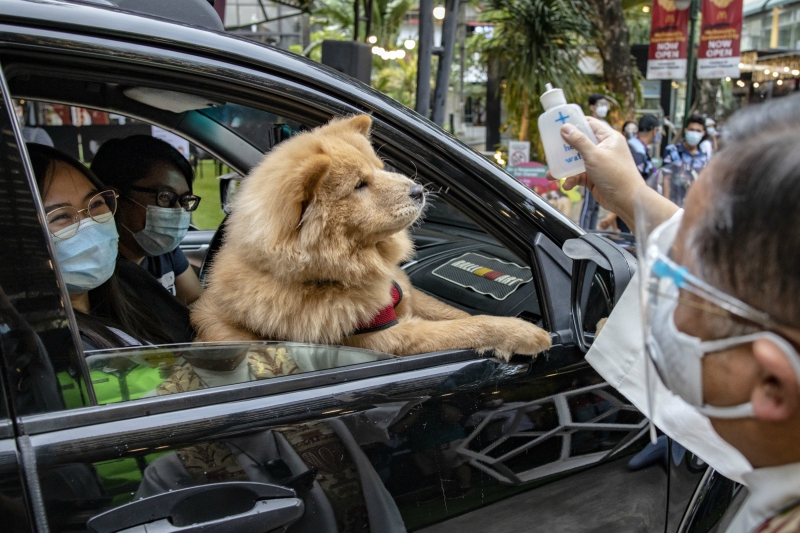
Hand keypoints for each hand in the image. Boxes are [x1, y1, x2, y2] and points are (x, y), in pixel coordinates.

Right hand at [546, 117, 676, 230]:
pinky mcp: (594, 177)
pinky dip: (572, 180)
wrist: (626, 201)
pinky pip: (579, 175)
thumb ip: (579, 141)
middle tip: (552, 149)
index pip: (590, 125)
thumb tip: (565, 128)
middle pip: (580, 143)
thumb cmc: (616, 175)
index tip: (560, 124)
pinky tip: (567, 185)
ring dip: (565, 168)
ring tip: (552, 174)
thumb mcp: (594, 155)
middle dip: (565, 149)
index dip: (575, 123)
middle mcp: (604, 149)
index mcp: (608, 139)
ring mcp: (599, 164)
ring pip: (577, 161)